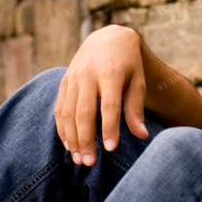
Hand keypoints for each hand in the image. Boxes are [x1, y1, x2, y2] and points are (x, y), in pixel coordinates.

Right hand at [54, 25, 150, 165]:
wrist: (108, 39)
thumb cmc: (128, 64)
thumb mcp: (138, 81)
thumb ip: (136, 108)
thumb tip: (142, 135)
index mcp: (111, 72)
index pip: (109, 105)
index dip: (109, 128)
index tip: (110, 149)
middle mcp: (88, 74)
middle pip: (84, 112)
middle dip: (86, 140)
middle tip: (90, 162)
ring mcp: (73, 78)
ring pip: (68, 113)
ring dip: (72, 139)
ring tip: (80, 159)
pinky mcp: (64, 82)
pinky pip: (59, 109)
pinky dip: (62, 129)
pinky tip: (69, 145)